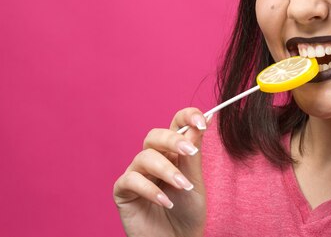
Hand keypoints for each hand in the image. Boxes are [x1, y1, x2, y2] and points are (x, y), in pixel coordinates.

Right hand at [113, 108, 208, 236]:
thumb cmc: (187, 213)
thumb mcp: (195, 181)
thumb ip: (194, 153)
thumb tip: (207, 118)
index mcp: (173, 152)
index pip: (176, 124)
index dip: (187, 116)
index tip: (203, 120)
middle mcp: (153, 159)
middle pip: (155, 136)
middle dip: (173, 140)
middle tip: (189, 152)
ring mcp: (136, 174)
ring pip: (145, 157)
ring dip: (166, 170)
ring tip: (183, 187)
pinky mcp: (123, 191)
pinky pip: (131, 180)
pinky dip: (150, 189)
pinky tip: (165, 201)